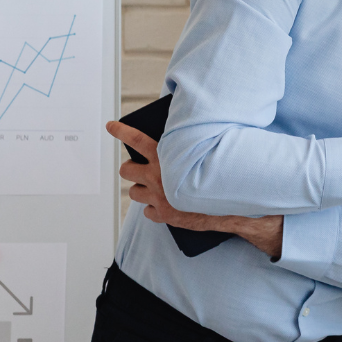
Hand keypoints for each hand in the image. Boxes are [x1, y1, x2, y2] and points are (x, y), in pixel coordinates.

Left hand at [107, 121, 283, 257]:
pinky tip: (168, 206)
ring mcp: (158, 197)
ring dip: (142, 191)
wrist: (230, 206)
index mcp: (166, 157)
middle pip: (126, 170)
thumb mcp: (204, 155)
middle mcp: (157, 176)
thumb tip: (182, 141)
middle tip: (140, 170)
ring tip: (156, 190)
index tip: (111, 126)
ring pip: (134, 193)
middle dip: (131, 170)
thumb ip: (188, 149)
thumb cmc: (218, 177)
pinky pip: (148, 213)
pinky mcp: (164, 215)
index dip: (121, 131)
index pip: (137, 139)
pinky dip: (155, 210)